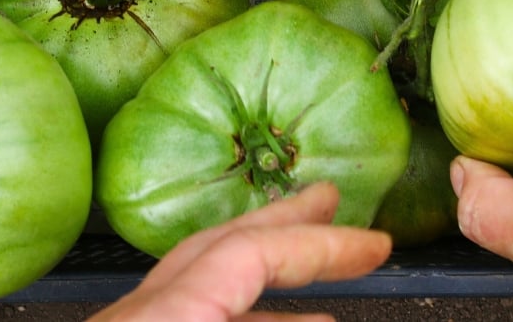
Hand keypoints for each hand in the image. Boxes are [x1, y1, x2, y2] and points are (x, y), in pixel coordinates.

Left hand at [89, 181, 391, 321]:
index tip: (376, 245)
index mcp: (163, 316)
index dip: (320, 244)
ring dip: (268, 286)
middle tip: (332, 202)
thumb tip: (330, 317)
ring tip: (327, 306)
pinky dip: (237, 319)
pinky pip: (187, 317)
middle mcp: (136, 315)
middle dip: (284, 224)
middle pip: (216, 246)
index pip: (249, 252)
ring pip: (199, 286)